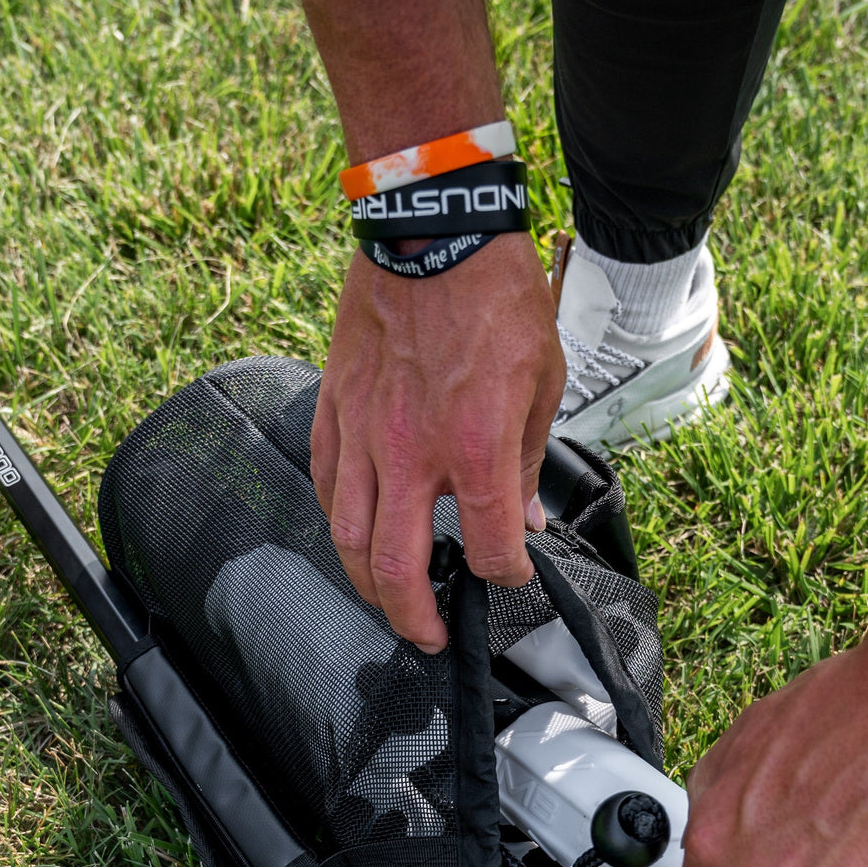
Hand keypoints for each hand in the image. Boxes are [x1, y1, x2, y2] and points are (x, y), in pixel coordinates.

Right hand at [311, 232, 564, 650]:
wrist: (434, 230)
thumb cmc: (495, 300)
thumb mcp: (540, 384)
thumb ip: (525, 463)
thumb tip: (523, 519)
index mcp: (475, 449)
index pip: (488, 550)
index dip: (506, 577)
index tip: (511, 577)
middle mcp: (411, 454)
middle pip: (397, 570)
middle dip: (415, 619)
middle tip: (430, 636)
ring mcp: (364, 435)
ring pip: (349, 539)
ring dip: (369, 585)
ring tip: (389, 600)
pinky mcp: (334, 411)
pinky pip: (327, 486)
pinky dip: (341, 523)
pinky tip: (355, 535)